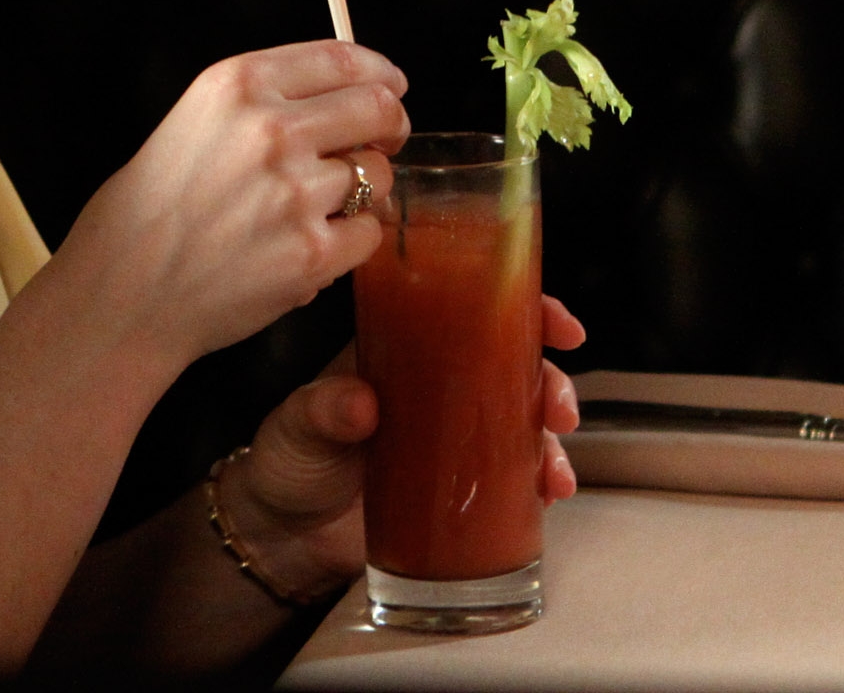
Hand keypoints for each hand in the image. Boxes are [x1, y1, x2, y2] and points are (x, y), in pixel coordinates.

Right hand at [57, 42, 410, 371]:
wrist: (124, 286)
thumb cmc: (153, 206)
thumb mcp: (196, 119)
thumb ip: (266, 102)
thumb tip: (351, 99)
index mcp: (239, 84)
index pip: (342, 58)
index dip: (379, 72)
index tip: (391, 84)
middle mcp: (271, 129)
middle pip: (377, 108)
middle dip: (391, 126)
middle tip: (383, 143)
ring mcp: (294, 192)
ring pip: (378, 176)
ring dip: (363, 191)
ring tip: (319, 209)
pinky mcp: (311, 251)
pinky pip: (369, 233)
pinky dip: (350, 241)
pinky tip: (310, 245)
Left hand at [224, 297, 591, 601]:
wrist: (285, 533)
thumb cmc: (289, 461)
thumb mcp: (299, 426)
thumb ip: (323, 410)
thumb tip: (360, 403)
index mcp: (400, 353)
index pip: (466, 312)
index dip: (518, 309)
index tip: (557, 324)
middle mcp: (435, 388)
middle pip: (512, 368)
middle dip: (550, 382)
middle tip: (558, 411)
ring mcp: (452, 439)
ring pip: (521, 424)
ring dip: (551, 442)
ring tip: (554, 473)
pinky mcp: (459, 488)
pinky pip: (512, 477)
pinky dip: (538, 484)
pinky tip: (546, 498)